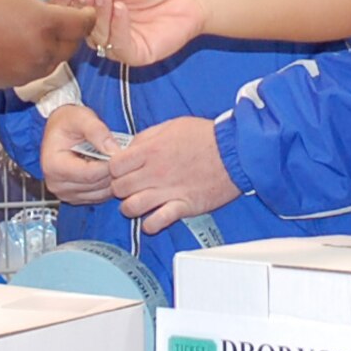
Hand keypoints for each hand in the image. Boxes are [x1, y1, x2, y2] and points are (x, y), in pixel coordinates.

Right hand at [0, 0, 96, 91]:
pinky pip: (38, 69)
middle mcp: (42, 51)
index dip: (86, 12)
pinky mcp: (15, 81)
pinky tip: (22, 42)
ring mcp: (29, 69)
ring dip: (55, 44)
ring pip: (57, 58)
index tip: (79, 4)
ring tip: (38, 27)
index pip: (83, 22)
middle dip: (71, 28)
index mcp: (45, 23)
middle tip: (59, 12)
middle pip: (73, 43)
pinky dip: (38, 57)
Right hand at [39, 104, 119, 204]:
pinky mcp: (75, 197)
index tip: (122, 153)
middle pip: (96, 185)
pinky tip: (111, 169)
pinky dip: (109, 185)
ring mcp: (65, 193)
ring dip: (113, 179)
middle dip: (114, 171)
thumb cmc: (67, 122)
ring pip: (101, 194)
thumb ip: (96, 131)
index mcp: (53, 165)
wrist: (60, 129)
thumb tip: (113, 150)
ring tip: (117, 161)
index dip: (110, 164)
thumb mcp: (81, 117)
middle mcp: (56, 184)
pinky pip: (100, 197)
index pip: (89, 174)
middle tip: (125, 157)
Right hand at [73, 0, 207, 66]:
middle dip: (86, 9)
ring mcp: (119, 41)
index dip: (74, 1)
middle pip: (83, 26)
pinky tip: (121, 10)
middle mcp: (106, 25)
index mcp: (99, 6)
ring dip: (100, 18)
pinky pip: (118, 48)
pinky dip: (116, 29)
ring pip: (97, 39)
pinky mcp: (135, 54)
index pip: (77, 8)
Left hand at [108, 116, 238, 235]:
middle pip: (119, 188)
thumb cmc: (206, 136)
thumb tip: (129, 149)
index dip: (114, 169)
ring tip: (139, 203)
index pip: (114, 166)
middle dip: (120, 188)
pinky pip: (156, 222)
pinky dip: (150, 224)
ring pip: (131, 207)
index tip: (121, 170)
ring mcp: (169, 191)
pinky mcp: (183, 206)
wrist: (237, 151)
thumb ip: (146, 138)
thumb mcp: (171, 126)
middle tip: (131, 187)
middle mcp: (156, 171)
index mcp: (151, 150)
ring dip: (131, 207)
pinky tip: (153, 218)